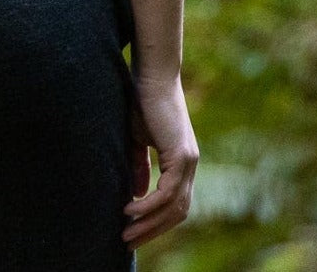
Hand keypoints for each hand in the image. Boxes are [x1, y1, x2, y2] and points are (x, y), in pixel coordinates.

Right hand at [122, 71, 197, 251]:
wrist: (152, 74)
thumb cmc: (142, 100)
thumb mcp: (137, 138)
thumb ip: (139, 165)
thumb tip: (136, 194)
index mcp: (182, 162)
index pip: (175, 203)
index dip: (156, 220)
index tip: (134, 231)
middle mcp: (190, 165)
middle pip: (178, 213)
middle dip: (153, 230)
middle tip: (128, 241)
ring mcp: (189, 161)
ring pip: (174, 207)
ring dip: (150, 223)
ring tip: (126, 232)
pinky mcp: (181, 155)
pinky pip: (167, 192)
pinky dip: (150, 205)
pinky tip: (130, 209)